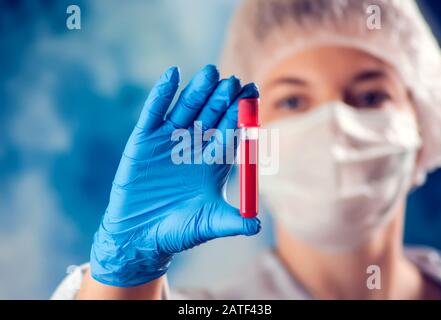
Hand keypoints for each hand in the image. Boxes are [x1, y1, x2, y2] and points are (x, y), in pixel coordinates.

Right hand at [90, 65, 260, 286]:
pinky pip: (154, 112)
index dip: (241, 114)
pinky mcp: (144, 140)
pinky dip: (161, 94)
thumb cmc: (177, 231)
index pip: (231, 131)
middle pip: (212, 116)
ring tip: (211, 73)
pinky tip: (172, 75)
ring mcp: (168, 140)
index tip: (253, 94)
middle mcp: (193, 147)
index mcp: (213, 162)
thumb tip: (257, 225)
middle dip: (223, 99)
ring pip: (186, 109)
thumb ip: (233, 221)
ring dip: (198, 91)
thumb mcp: (208, 224)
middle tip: (235, 82)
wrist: (139, 235)